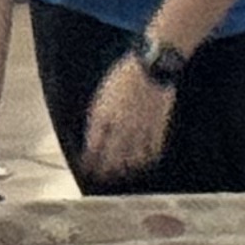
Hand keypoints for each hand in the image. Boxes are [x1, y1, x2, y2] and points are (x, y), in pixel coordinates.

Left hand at [78, 55, 175, 188]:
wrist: (152, 67)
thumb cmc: (124, 77)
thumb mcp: (102, 96)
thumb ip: (96, 119)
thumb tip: (92, 140)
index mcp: (104, 117)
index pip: (94, 148)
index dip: (89, 162)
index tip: (87, 169)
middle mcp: (121, 127)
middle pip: (112, 158)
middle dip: (105, 171)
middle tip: (102, 177)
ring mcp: (140, 129)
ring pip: (132, 159)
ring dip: (125, 169)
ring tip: (122, 173)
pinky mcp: (158, 128)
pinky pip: (152, 151)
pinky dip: (147, 160)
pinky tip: (143, 162)